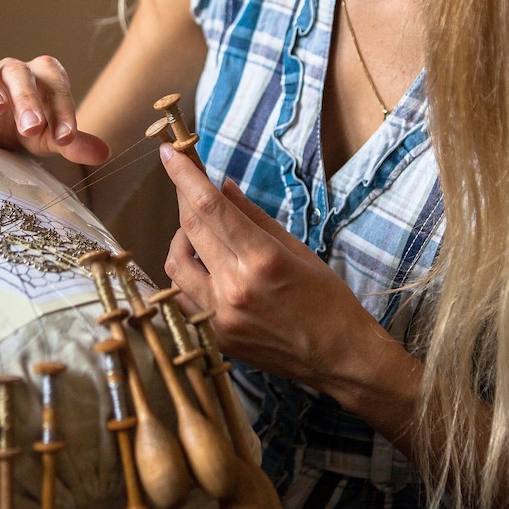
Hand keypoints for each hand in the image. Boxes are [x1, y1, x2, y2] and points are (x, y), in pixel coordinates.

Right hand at [0, 55, 109, 165]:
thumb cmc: (30, 131)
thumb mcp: (52, 139)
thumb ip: (74, 143)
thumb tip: (104, 153)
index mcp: (44, 77)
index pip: (56, 85)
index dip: (63, 110)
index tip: (65, 139)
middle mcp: (15, 70)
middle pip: (20, 74)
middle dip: (27, 100)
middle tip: (31, 128)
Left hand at [159, 144, 375, 390]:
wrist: (338, 356)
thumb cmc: (327, 298)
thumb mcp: (297, 249)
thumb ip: (253, 216)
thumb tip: (221, 185)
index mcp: (262, 259)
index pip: (210, 207)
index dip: (185, 175)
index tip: (170, 152)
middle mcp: (236, 287)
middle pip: (189, 229)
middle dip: (182, 197)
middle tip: (185, 182)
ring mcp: (221, 316)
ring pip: (176, 263)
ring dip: (181, 238)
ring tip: (201, 233)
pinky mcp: (215, 337)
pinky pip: (181, 297)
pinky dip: (185, 275)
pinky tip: (202, 268)